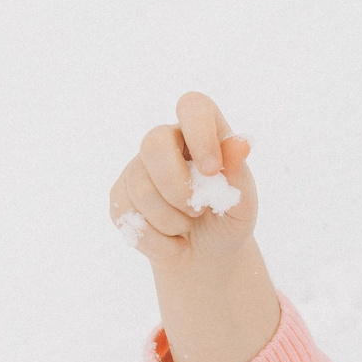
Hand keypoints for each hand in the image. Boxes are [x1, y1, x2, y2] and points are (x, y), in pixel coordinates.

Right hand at [109, 91, 256, 268]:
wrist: (206, 254)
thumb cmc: (227, 219)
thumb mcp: (242, 201)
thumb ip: (238, 173)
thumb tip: (241, 143)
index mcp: (201, 133)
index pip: (193, 107)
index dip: (200, 133)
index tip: (212, 170)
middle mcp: (166, 142)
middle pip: (154, 144)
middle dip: (177, 188)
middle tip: (198, 211)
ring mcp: (138, 167)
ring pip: (140, 187)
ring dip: (171, 220)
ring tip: (188, 227)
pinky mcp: (120, 196)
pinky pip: (127, 215)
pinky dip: (157, 240)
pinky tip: (173, 243)